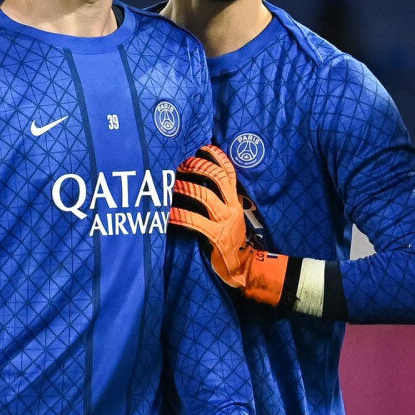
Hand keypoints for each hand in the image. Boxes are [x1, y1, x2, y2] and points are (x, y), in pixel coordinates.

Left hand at [168, 145, 254, 288]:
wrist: (244, 267)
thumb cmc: (231, 240)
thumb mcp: (230, 217)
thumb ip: (220, 201)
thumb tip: (198, 184)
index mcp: (235, 201)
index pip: (230, 172)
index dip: (218, 157)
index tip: (203, 147)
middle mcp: (232, 208)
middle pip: (218, 178)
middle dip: (199, 167)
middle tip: (182, 165)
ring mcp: (225, 222)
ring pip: (206, 196)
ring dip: (187, 187)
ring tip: (173, 185)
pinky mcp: (216, 236)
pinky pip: (195, 221)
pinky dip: (180, 215)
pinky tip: (170, 214)